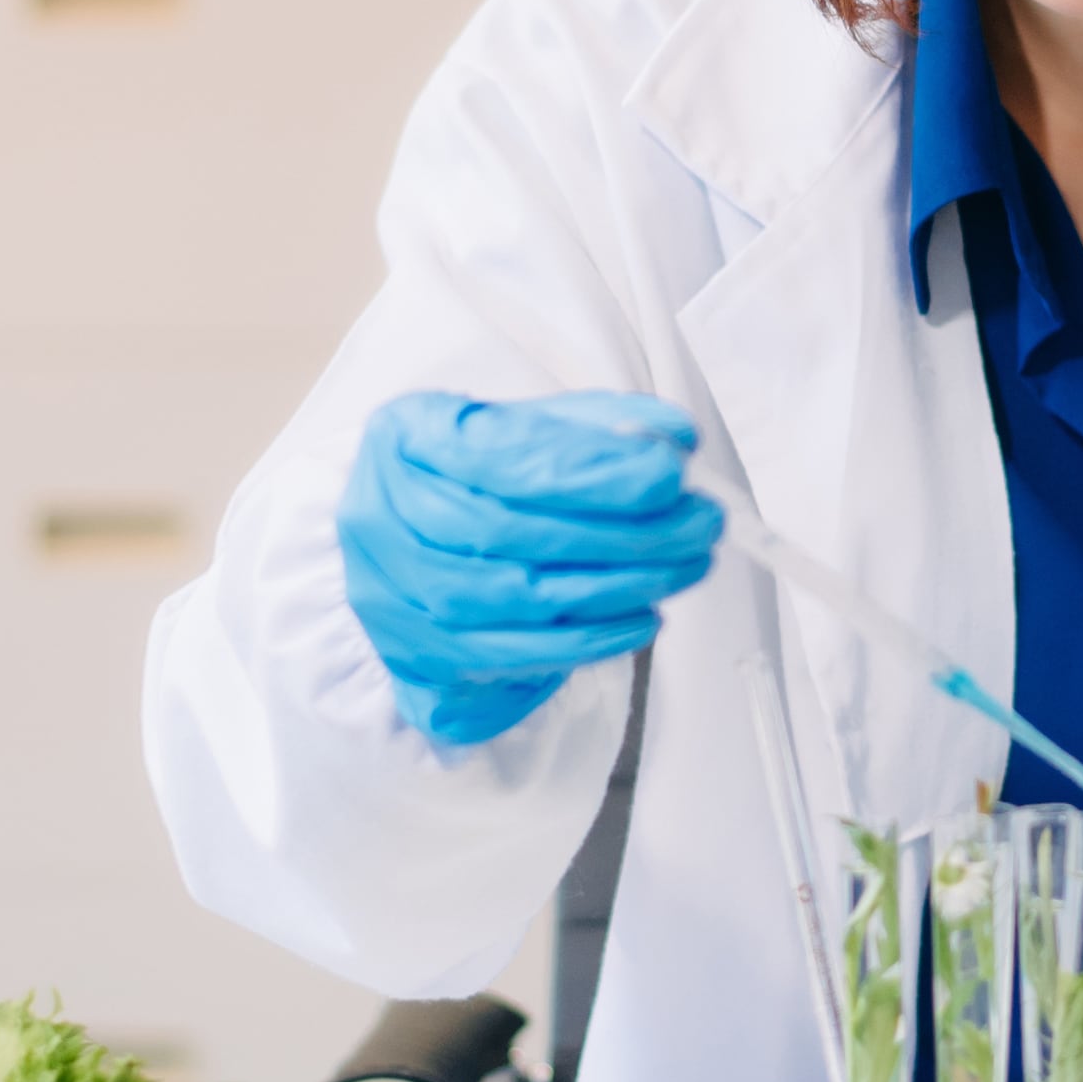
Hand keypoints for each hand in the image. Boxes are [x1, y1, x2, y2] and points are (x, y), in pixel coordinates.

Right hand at [338, 390, 721, 747]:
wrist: (402, 543)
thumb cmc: (473, 478)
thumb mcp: (527, 427)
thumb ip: (597, 425)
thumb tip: (675, 437)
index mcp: (405, 439)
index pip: (502, 458)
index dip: (590, 471)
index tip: (669, 473)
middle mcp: (382, 518)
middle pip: (510, 533)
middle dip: (621, 531)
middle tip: (700, 524)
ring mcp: (395, 595)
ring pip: (516, 599)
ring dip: (617, 586)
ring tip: (686, 566)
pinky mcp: (423, 656)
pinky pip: (515, 655)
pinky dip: (590, 639)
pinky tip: (643, 616)